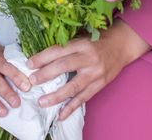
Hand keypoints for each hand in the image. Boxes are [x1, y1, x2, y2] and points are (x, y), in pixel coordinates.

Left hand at [26, 20, 150, 120]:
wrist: (122, 45)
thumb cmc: (98, 39)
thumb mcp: (82, 36)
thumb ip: (66, 45)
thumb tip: (42, 55)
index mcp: (82, 44)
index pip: (59, 51)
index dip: (43, 57)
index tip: (29, 63)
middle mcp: (89, 58)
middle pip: (64, 66)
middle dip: (46, 74)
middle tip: (31, 81)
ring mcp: (95, 73)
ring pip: (73, 86)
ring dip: (56, 96)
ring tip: (42, 102)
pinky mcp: (100, 84)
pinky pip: (84, 98)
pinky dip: (71, 107)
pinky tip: (61, 115)